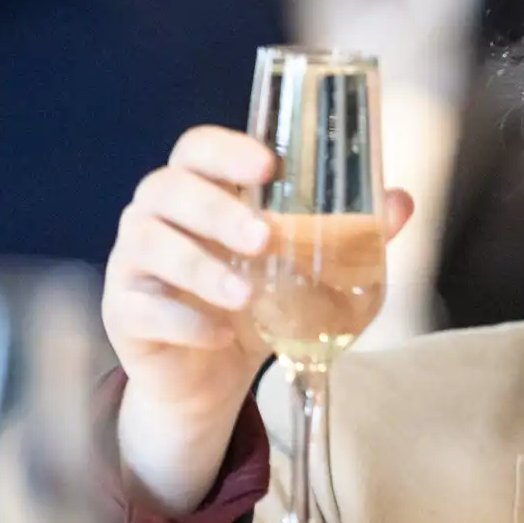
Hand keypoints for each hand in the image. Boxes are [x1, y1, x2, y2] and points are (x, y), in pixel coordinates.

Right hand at [104, 124, 413, 514]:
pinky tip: (220, 334)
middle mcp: (156, 214)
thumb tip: (400, 201)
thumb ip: (349, 233)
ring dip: (201, 269)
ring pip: (151, 245)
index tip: (269, 162)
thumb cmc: (256, 301)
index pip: (197, 147)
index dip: (228, 148)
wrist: (212, 375)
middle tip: (263, 237)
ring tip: (246, 296)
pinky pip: (143, 307)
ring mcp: (133, 261)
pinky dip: (184, 320)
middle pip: (168, 188)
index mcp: (199, 189)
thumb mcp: (306, 268)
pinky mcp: (123, 311)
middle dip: (217, 209)